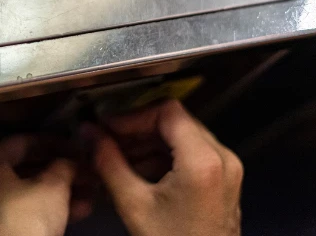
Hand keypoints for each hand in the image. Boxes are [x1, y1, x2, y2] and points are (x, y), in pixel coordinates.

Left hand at [0, 135, 76, 235]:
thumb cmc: (26, 219)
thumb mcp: (52, 187)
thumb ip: (64, 166)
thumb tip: (71, 160)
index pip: (19, 142)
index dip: (50, 141)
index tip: (74, 145)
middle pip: (27, 169)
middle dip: (61, 169)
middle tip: (86, 169)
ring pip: (32, 194)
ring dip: (63, 190)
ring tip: (92, 191)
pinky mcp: (4, 234)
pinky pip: (31, 214)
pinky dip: (54, 209)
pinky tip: (82, 210)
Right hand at [92, 100, 242, 235]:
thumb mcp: (133, 204)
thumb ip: (108, 162)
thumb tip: (89, 133)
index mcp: (203, 161)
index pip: (166, 111)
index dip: (132, 115)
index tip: (107, 127)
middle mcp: (223, 158)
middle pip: (175, 122)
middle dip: (137, 130)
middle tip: (107, 142)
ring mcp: (227, 169)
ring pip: (182, 137)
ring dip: (148, 143)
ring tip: (117, 160)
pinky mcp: (224, 180)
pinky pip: (192, 154)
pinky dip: (164, 157)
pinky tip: (137, 173)